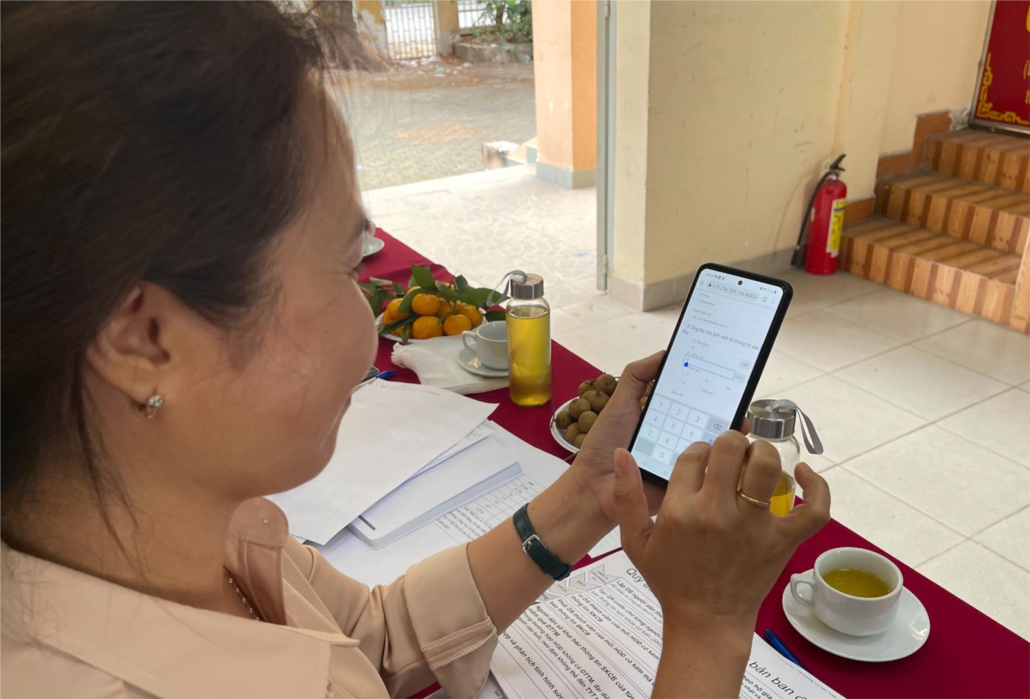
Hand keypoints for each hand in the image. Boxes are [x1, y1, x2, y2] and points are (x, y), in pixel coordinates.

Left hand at [569, 352, 750, 526]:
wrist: (593, 486)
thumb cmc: (605, 443)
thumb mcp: (620, 403)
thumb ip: (637, 377)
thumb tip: (664, 353)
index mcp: (666, 418)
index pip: (693, 400)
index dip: (710, 389)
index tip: (728, 373)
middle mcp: (678, 436)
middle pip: (709, 421)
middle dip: (726, 409)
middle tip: (740, 398)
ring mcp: (683, 460)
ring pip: (713, 446)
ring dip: (728, 435)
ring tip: (741, 422)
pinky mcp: (684, 483)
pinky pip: (705, 471)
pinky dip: (719, 462)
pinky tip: (731, 450)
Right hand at [612, 434, 829, 634]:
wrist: (705, 621)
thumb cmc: (671, 580)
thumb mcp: (635, 541)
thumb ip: (625, 496)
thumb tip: (621, 452)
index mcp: (680, 510)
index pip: (693, 454)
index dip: (698, 450)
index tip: (702, 461)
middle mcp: (717, 513)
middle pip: (731, 448)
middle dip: (731, 443)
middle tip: (731, 454)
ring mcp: (754, 526)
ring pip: (767, 466)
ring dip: (763, 452)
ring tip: (757, 458)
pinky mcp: (782, 541)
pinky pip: (813, 508)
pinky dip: (817, 487)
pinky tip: (804, 472)